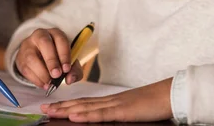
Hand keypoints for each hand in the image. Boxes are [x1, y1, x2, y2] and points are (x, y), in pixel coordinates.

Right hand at [15, 28, 82, 89]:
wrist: (38, 56)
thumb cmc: (57, 57)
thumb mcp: (68, 61)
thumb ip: (74, 70)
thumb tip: (70, 79)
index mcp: (55, 33)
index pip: (60, 39)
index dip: (64, 54)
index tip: (66, 69)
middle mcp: (40, 35)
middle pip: (44, 43)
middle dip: (51, 60)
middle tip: (56, 75)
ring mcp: (28, 45)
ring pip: (32, 57)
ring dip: (42, 73)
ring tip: (50, 83)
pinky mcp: (20, 57)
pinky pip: (26, 69)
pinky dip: (35, 79)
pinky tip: (43, 84)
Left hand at [41, 77, 173, 122]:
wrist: (171, 94)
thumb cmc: (156, 104)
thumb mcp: (134, 110)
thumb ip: (121, 113)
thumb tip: (111, 119)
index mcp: (113, 101)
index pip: (86, 103)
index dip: (69, 105)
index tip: (54, 107)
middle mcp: (111, 101)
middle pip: (81, 104)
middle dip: (61, 107)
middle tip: (42, 109)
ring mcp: (116, 105)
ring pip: (86, 108)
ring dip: (67, 110)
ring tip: (50, 112)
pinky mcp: (123, 111)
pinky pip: (101, 113)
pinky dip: (86, 114)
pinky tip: (74, 115)